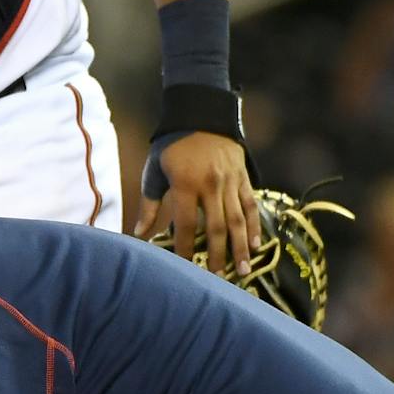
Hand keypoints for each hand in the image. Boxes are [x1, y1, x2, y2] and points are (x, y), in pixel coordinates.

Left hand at [135, 132, 258, 275]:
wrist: (200, 115)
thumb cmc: (171, 147)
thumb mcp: (154, 172)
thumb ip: (149, 205)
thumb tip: (138, 236)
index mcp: (185, 183)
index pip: (186, 224)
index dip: (186, 248)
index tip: (186, 268)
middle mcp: (211, 183)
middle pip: (216, 226)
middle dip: (218, 254)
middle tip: (218, 278)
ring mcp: (230, 180)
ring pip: (238, 219)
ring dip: (240, 247)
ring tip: (242, 271)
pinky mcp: (243, 177)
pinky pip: (250, 205)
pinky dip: (254, 226)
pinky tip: (255, 245)